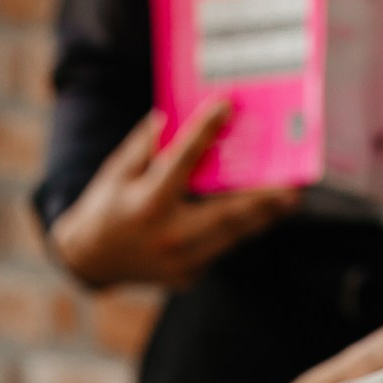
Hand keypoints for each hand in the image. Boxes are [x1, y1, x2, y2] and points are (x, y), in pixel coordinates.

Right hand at [51, 104, 301, 289]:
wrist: (89, 261)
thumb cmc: (104, 210)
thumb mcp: (114, 173)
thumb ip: (141, 148)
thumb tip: (168, 120)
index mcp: (146, 203)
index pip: (181, 161)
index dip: (204, 131)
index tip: (225, 107)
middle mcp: (166, 235)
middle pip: (224, 214)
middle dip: (261, 201)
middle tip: (292, 188)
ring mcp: (178, 261)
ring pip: (230, 237)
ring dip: (260, 218)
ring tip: (288, 201)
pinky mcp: (185, 276)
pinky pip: (218, 250)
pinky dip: (236, 232)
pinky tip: (257, 218)